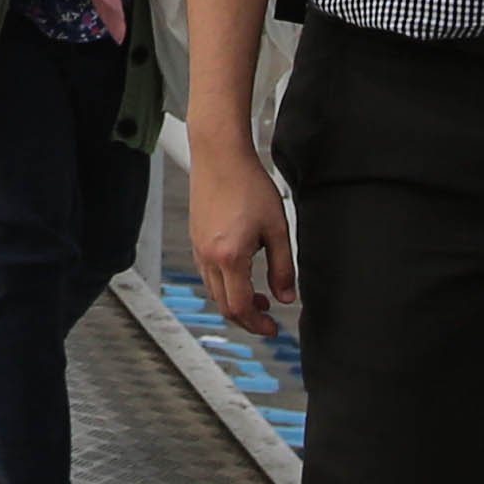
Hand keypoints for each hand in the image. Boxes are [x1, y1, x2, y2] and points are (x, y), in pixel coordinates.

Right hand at [189, 139, 299, 339]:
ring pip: (215, 291)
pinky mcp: (196, 239)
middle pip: (224, 305)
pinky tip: (242, 273)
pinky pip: (208, 274)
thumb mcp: (277, 228)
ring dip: (236, 300)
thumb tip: (287, 296)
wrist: (220, 155)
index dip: (257, 323)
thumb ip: (283, 267)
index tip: (272, 327)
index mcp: (229, 257)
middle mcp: (208, 257)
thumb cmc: (247, 184)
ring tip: (259, 295)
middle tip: (267, 317)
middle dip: (247, 317)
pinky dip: (226, 284)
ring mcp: (198, 248)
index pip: (240, 307)